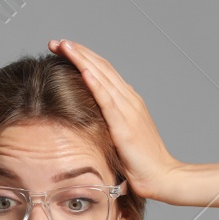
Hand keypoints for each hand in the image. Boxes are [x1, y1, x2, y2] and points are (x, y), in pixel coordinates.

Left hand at [49, 38, 181, 201]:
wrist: (163, 177)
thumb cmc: (141, 163)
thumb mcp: (121, 136)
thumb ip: (108, 122)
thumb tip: (88, 118)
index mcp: (128, 101)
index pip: (103, 71)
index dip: (83, 57)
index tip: (63, 48)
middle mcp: (129, 99)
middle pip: (101, 67)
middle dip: (77, 52)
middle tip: (55, 42)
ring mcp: (128, 110)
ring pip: (102, 76)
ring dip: (82, 59)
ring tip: (63, 46)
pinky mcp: (125, 125)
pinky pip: (108, 100)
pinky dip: (95, 83)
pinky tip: (83, 71)